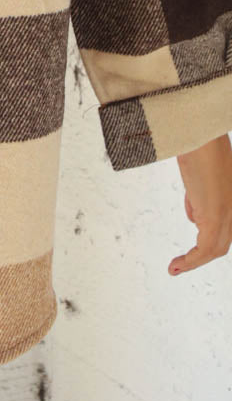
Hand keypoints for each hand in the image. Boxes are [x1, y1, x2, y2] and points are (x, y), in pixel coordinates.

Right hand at [169, 133, 231, 274]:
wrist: (197, 132)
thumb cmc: (195, 143)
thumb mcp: (198, 172)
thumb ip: (199, 194)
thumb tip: (194, 214)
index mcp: (230, 194)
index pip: (224, 225)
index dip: (206, 238)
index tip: (188, 244)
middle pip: (222, 242)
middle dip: (200, 255)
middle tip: (180, 263)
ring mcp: (228, 211)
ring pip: (216, 248)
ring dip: (194, 261)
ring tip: (175, 268)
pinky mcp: (216, 215)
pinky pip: (206, 248)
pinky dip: (191, 260)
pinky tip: (176, 264)